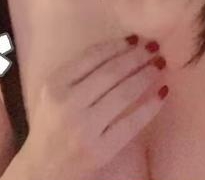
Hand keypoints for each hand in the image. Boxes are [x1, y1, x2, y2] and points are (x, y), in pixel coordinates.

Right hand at [23, 36, 167, 179]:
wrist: (42, 170)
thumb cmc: (51, 125)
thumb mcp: (52, 93)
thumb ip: (77, 73)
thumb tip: (120, 48)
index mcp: (55, 85)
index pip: (92, 56)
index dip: (117, 45)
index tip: (135, 38)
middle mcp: (68, 104)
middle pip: (111, 73)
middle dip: (136, 57)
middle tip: (154, 47)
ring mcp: (84, 129)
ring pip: (123, 94)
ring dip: (146, 76)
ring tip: (160, 65)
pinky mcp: (100, 150)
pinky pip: (131, 123)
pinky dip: (150, 106)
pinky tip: (162, 93)